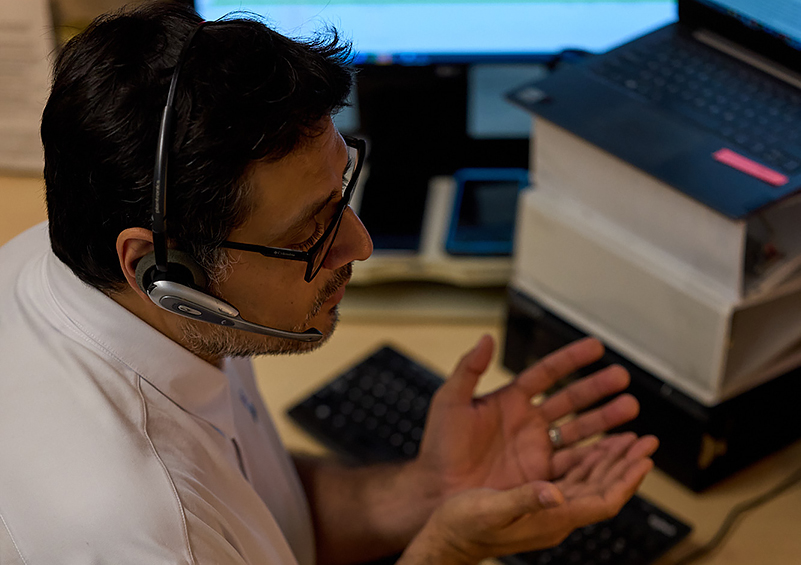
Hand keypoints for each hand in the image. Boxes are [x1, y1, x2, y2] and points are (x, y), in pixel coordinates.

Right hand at [400, 433, 656, 564]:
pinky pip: (571, 476)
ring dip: (610, 459)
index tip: (644, 459)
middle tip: (645, 440)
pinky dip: (586, 459)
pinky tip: (591, 446)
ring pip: (589, 481)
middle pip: (603, 489)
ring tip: (627, 438)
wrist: (446, 537)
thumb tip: (555, 493)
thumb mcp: (490, 510)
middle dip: (626, 464)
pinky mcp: (534, 496)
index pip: (603, 501)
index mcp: (550, 518)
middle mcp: (554, 513)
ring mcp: (546, 505)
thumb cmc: (463, 527)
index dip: (626, 481)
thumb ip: (524, 500)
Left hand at [416, 335, 649, 496]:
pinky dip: (598, 454)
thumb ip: (468, 369)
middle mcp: (528, 422)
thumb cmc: (439, 448)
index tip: (595, 347)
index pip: (546, 373)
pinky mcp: (542, 475)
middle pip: (570, 399)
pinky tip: (618, 446)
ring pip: (579, 429)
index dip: (570, 359)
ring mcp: (537, 448)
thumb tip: (485, 338)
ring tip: (630, 407)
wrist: (438, 491)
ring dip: (605, 418)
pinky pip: (575, 462)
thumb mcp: (449, 402)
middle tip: (622, 377)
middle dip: (597, 388)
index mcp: (509, 400)